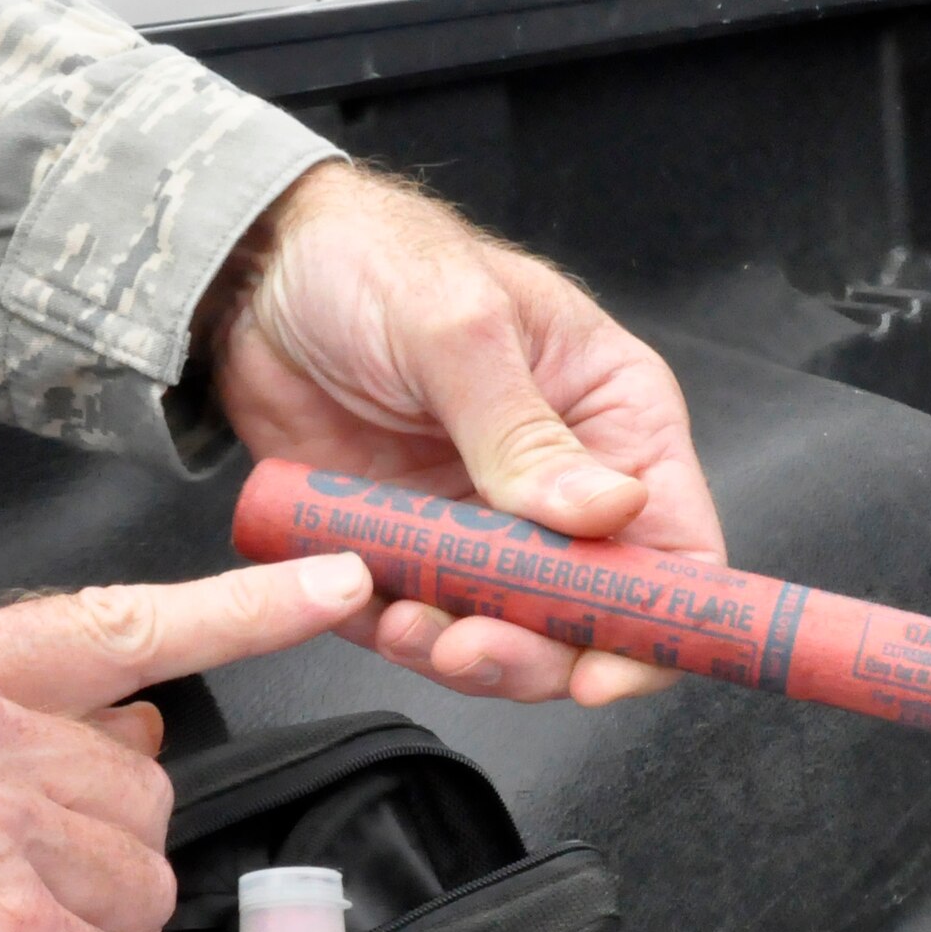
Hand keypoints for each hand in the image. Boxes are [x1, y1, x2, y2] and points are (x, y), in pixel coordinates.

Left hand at [209, 161, 724, 706]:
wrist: (254, 276)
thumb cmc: (372, 260)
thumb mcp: (456, 327)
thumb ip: (523, 428)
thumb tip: (610, 510)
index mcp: (613, 417)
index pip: (676, 542)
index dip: (656, 621)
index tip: (603, 671)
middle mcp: (562, 484)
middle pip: (591, 614)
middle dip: (537, 651)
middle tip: (472, 646)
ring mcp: (487, 525)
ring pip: (507, 634)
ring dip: (462, 652)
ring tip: (408, 625)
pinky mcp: (413, 548)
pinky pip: (420, 621)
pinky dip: (396, 635)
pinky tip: (368, 607)